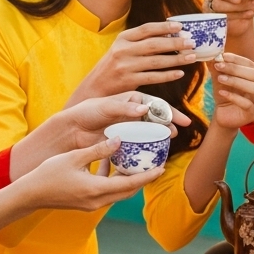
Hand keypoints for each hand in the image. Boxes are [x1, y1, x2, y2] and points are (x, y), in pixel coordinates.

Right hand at [19, 137, 165, 211]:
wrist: (30, 194)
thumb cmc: (49, 174)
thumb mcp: (74, 157)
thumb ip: (98, 150)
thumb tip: (119, 139)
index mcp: (96, 189)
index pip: (130, 184)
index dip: (148, 176)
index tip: (162, 168)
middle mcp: (97, 200)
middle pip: (128, 191)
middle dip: (142, 179)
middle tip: (154, 165)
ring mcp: (91, 204)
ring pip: (117, 192)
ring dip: (127, 180)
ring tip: (134, 163)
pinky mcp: (86, 203)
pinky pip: (106, 192)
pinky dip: (111, 180)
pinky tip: (107, 164)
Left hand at [50, 92, 189, 149]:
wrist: (71, 130)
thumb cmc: (86, 113)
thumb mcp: (104, 107)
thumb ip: (124, 108)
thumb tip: (144, 109)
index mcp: (130, 100)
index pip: (154, 104)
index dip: (169, 111)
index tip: (181, 120)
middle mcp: (132, 113)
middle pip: (155, 117)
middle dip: (169, 124)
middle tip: (179, 131)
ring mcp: (129, 127)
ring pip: (149, 131)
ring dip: (160, 135)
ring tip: (169, 141)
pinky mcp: (124, 141)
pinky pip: (139, 144)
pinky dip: (147, 147)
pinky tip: (153, 152)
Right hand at [71, 22, 197, 100]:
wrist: (95, 88)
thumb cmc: (113, 66)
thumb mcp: (121, 48)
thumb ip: (140, 42)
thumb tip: (169, 35)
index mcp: (122, 38)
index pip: (147, 29)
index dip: (165, 27)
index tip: (181, 26)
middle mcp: (123, 50)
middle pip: (154, 44)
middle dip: (175, 43)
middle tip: (192, 42)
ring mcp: (125, 66)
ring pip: (156, 61)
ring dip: (176, 59)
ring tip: (191, 57)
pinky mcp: (128, 82)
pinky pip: (153, 77)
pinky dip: (167, 75)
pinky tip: (180, 73)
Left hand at [210, 53, 253, 129]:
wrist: (223, 114)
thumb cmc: (226, 93)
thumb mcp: (221, 78)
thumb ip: (218, 67)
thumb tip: (212, 55)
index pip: (251, 64)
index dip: (236, 59)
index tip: (222, 56)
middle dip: (235, 69)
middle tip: (219, 65)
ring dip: (236, 81)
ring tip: (220, 78)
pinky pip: (247, 104)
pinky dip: (234, 97)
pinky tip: (221, 92)